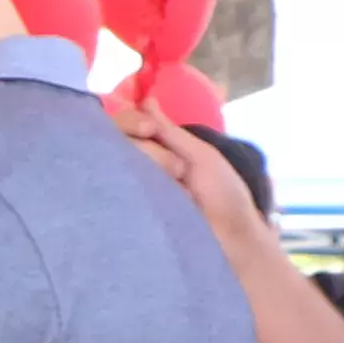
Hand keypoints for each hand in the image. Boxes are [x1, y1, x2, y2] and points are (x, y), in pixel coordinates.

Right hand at [116, 95, 279, 269]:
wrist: (233, 241)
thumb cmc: (224, 196)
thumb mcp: (200, 156)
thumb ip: (170, 131)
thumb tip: (146, 100)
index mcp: (157, 150)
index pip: (124, 125)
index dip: (129, 122)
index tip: (148, 129)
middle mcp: (138, 168)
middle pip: (117, 143)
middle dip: (150, 152)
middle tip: (178, 171)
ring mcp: (129, 193)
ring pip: (114, 168)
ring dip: (149, 173)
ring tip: (176, 195)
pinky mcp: (126, 217)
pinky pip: (111, 198)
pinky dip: (125, 194)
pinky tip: (142, 202)